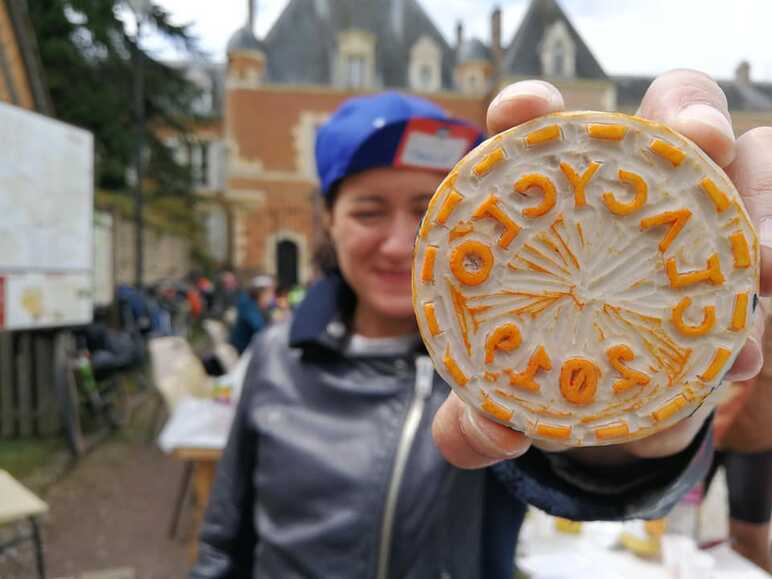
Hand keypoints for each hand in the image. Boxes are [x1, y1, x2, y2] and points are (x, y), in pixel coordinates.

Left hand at [432, 70, 769, 468]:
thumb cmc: (554, 375)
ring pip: (752, 162)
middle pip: (671, 112)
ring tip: (765, 263)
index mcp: (558, 204)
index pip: (542, 127)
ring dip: (764, 201)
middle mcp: (637, 192)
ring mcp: (701, 216)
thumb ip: (477, 424)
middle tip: (700, 139)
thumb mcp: (507, 399)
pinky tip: (754, 345)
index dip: (533, 106)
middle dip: (690, 111)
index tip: (525, 108)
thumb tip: (489, 433)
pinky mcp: (747, 254)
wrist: (623, 411)